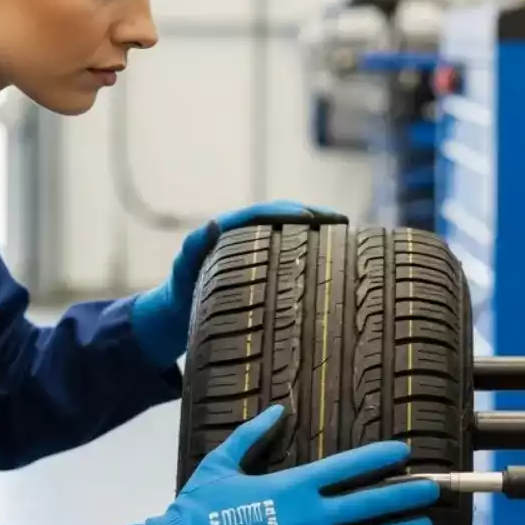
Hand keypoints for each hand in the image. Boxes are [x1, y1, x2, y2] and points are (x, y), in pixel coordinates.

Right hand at [115, 404, 438, 524]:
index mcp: (295, 485)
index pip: (349, 467)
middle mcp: (312, 516)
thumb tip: (278, 410)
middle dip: (405, 496)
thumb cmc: (199, 509)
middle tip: (433, 490)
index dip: (380, 459)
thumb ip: (254, 436)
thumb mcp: (222, 463)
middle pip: (370, 504)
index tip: (404, 452)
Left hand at [131, 201, 347, 366]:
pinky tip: (334, 261)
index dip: (289, 212)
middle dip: (314, 215)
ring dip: (318, 231)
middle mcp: (248, 235)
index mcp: (230, 230)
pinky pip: (292, 252)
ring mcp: (258, 250)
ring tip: (346, 236)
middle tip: (341, 220)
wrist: (178, 313)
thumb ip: (192, 249)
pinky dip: (313, 251)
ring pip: (292, 234)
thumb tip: (212, 223)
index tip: (312, 217)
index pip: (264, 213)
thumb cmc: (181, 293)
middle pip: (286, 216)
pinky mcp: (266, 266)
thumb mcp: (182, 272)